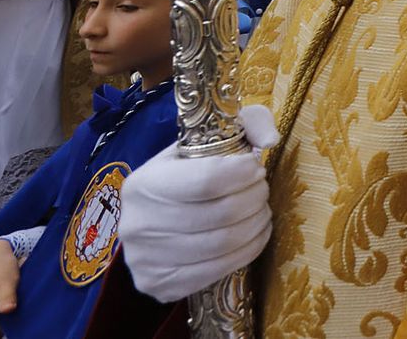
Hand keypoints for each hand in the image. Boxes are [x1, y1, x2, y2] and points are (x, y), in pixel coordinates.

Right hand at [119, 104, 277, 302]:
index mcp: (144, 182)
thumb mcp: (211, 136)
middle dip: (255, 199)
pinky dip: (247, 252)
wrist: (158, 213)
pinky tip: (253, 236)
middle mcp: (137, 223)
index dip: (243, 174)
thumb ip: (249, 122)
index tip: (255, 168)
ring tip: (261, 212)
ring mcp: (143, 259)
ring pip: (223, 245)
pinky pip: (216, 272)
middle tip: (262, 191)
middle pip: (220, 215)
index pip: (207, 180)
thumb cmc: (190, 171)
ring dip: (256, 225)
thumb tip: (269, 140)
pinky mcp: (157, 284)